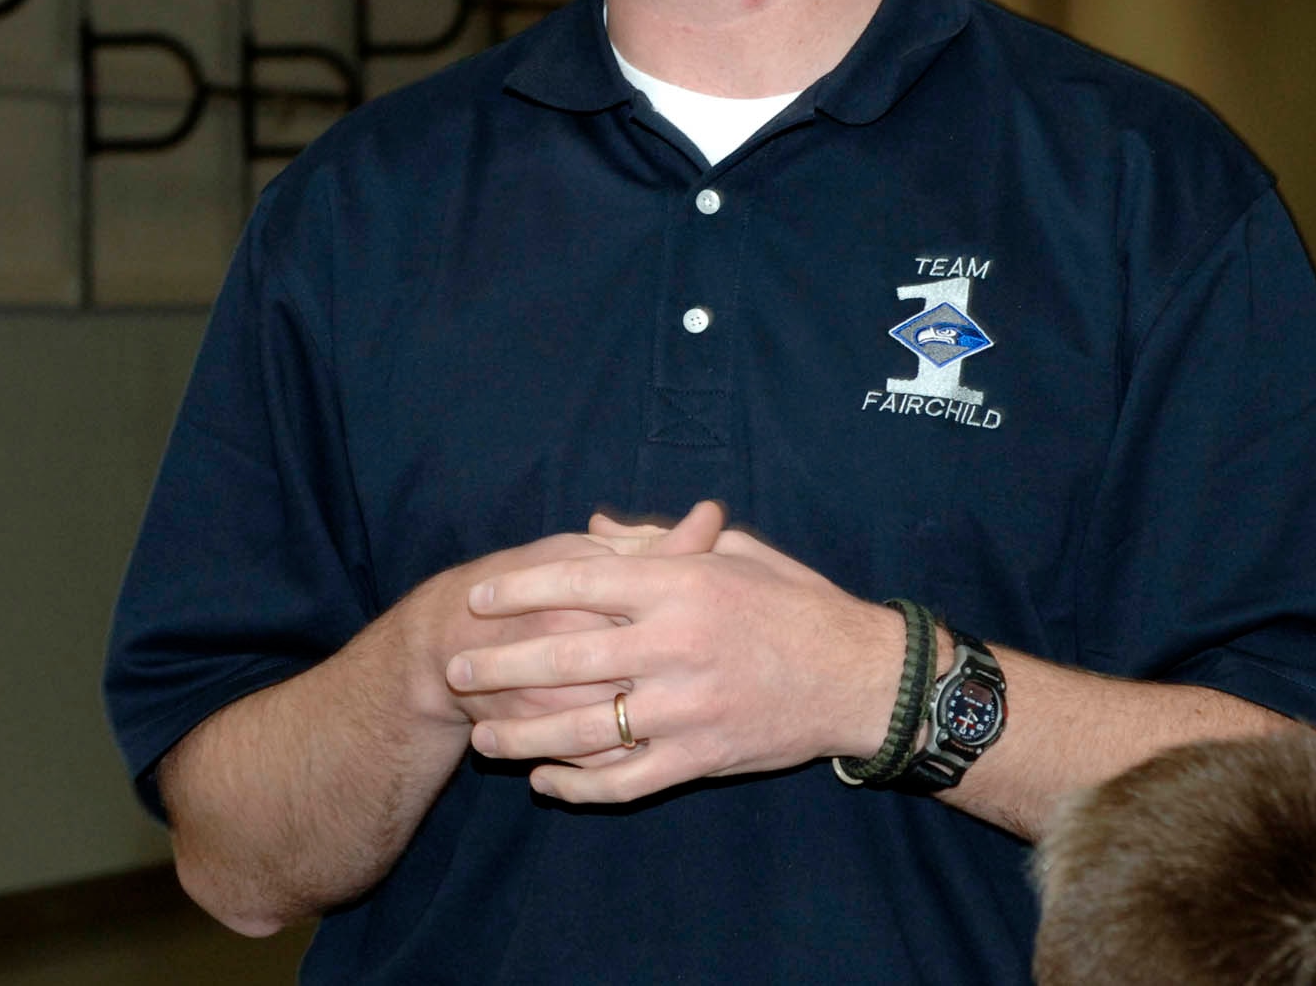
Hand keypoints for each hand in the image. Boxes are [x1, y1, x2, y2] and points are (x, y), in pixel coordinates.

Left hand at [447, 502, 903, 804]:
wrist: (858, 675)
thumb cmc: (794, 603)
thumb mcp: (735, 554)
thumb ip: (660, 543)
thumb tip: (595, 530)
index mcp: (683, 585)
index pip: (581, 582)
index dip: (522, 590)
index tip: (480, 600)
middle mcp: (676, 645)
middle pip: (566, 657)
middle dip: (501, 666)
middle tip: (456, 670)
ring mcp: (686, 708)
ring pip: (584, 727)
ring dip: (524, 735)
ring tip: (482, 737)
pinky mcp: (700, 758)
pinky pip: (625, 780)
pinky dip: (579, 785)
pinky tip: (546, 781)